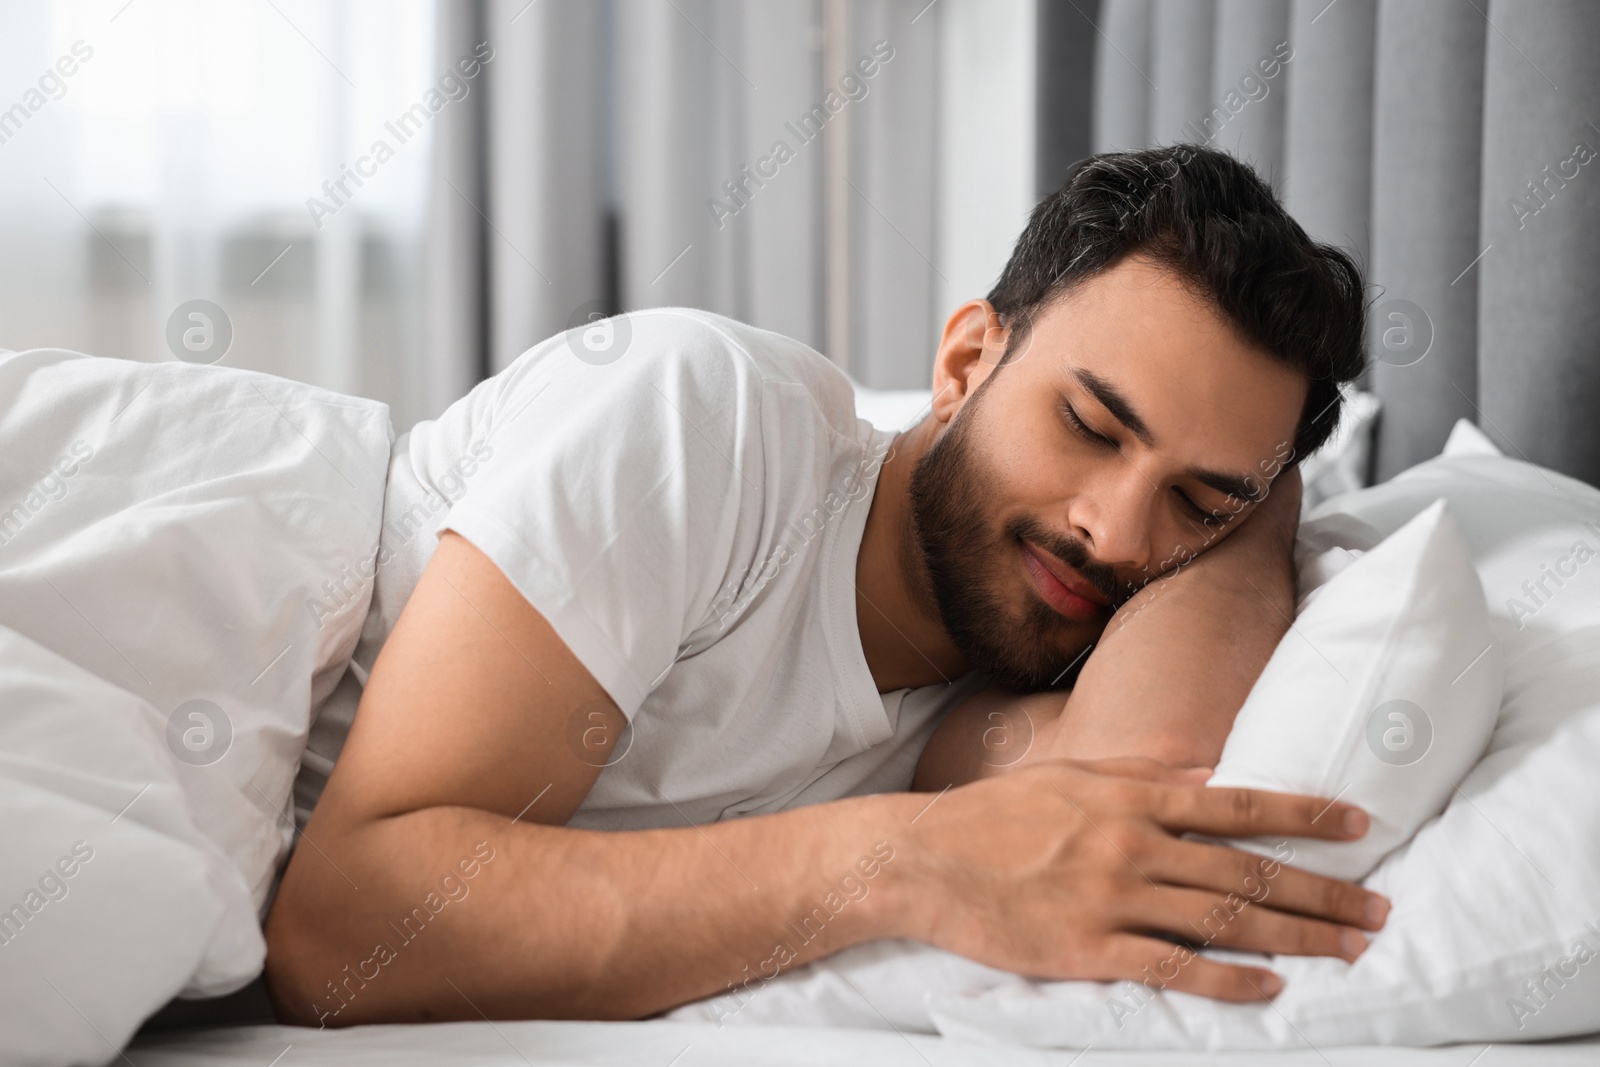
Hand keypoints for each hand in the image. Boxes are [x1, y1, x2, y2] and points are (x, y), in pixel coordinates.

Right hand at [897, 757, 1387, 1000]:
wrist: (924, 860)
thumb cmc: (995, 815)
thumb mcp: (1071, 777)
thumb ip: (1143, 778)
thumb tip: (1211, 775)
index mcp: (1131, 799)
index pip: (1238, 806)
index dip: (1305, 817)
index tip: (1360, 826)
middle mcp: (1133, 845)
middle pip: (1248, 870)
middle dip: (1323, 891)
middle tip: (1380, 909)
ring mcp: (1113, 899)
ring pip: (1225, 919)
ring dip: (1297, 936)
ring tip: (1351, 948)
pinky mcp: (1090, 949)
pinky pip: (1174, 969)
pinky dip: (1228, 981)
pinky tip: (1271, 988)